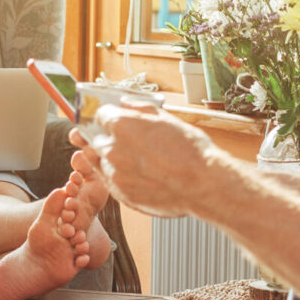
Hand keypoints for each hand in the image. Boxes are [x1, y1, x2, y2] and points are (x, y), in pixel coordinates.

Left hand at [71, 103, 217, 217]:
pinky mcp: (121, 195)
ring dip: (112, 158)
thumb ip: (140, 110)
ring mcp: (114, 174)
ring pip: (101, 162)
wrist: (202, 185)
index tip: (114, 119)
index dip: (109, 116)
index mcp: (121, 125)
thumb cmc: (190, 151)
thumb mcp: (167, 119)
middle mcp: (112, 149)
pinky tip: (139, 174)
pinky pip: (111, 181)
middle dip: (108, 138)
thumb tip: (126, 104)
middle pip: (96, 139)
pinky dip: (119, 176)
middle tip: (127, 141)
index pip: (99, 115)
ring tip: (136, 160)